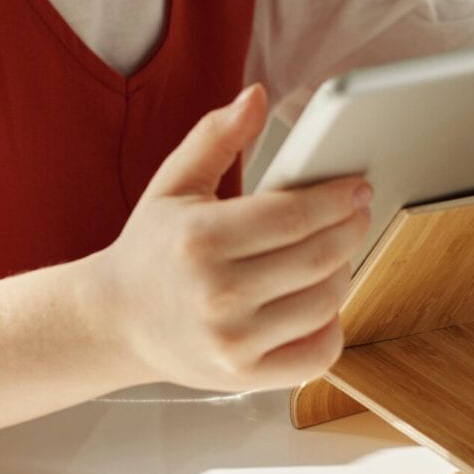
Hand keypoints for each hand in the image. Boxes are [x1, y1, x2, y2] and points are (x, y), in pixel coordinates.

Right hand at [88, 83, 370, 392]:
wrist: (116, 321)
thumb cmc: (152, 248)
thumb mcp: (173, 183)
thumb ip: (215, 135)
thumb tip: (256, 97)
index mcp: (199, 237)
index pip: (294, 215)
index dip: (337, 198)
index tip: (356, 186)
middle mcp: (217, 293)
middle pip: (318, 258)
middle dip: (351, 228)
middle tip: (357, 211)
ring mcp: (233, 341)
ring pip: (325, 302)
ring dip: (344, 271)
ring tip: (336, 251)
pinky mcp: (245, 377)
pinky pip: (318, 353)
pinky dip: (332, 325)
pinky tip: (320, 301)